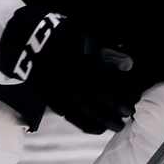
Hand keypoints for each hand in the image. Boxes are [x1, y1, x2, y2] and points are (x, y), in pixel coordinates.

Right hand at [0, 6, 139, 134]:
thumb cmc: (63, 35)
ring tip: (115, 127)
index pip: (105, 87)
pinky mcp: (50, 98)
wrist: (30, 39)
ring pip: (83, 114)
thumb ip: (109, 51)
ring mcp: (58, 92)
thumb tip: (129, 64)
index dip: (120, 97)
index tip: (132, 102)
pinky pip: (70, 117)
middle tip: (127, 118)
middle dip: (113, 113)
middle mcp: (70, 82)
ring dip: (101, 122)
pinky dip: (85, 125)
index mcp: (80, 65)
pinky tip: (97, 129)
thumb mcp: (88, 36)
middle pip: (95, 104)